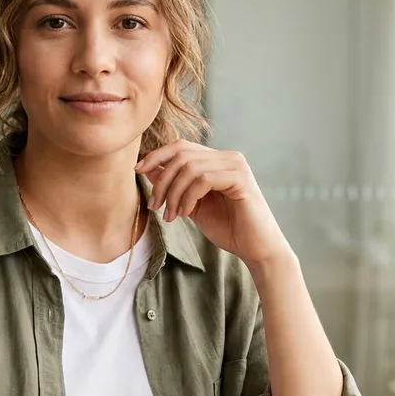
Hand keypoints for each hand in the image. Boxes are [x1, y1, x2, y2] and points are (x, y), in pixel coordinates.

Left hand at [136, 140, 290, 265]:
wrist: (256, 249)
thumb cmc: (228, 228)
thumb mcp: (192, 205)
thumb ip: (174, 186)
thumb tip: (147, 167)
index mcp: (218, 160)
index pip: (181, 146)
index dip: (157, 156)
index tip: (137, 171)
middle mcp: (228, 157)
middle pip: (182, 154)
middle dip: (162, 180)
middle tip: (155, 206)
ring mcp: (236, 165)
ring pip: (190, 167)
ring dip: (173, 193)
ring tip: (172, 216)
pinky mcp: (241, 179)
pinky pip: (204, 179)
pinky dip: (188, 197)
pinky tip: (186, 214)